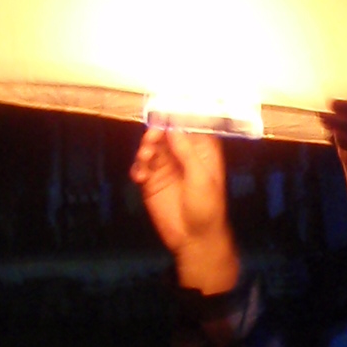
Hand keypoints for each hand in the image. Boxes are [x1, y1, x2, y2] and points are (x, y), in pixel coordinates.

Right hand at [129, 125, 241, 294]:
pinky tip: (141, 176)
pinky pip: (141, 167)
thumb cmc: (207, 207)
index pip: (190, 125)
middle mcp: (182, 155)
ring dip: (145, 148)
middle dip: (157, 132)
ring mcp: (166, 168)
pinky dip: (138, 167)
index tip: (166, 107)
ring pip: (151, 148)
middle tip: (152, 136)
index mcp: (202, 151)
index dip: (179, 115)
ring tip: (146, 156)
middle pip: (166, 133)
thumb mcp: (201, 177)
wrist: (194, 239)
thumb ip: (186, 151)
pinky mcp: (151, 182)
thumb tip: (173, 126)